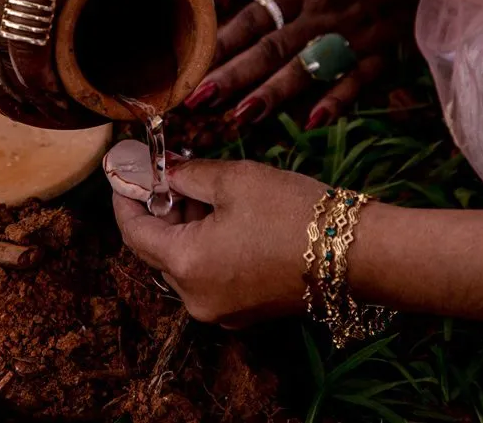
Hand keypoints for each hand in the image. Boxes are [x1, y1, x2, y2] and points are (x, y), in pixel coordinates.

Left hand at [110, 148, 326, 326]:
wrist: (357, 254)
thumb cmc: (294, 212)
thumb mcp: (235, 179)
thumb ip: (188, 174)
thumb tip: (165, 171)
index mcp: (186, 265)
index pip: (133, 232)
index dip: (125, 198)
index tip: (124, 171)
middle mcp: (195, 298)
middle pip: (157, 250)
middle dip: (157, 209)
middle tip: (165, 171)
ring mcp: (221, 311)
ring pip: (183, 263)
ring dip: (182, 226)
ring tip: (198, 186)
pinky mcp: (244, 312)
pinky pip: (208, 276)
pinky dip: (204, 246)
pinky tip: (219, 215)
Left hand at [185, 0, 416, 128]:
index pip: (252, 20)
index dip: (222, 43)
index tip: (191, 66)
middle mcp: (318, 17)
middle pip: (270, 48)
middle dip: (234, 75)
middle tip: (200, 99)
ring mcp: (348, 39)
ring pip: (307, 67)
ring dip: (274, 93)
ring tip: (241, 116)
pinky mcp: (376, 55)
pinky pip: (356, 80)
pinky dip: (337, 99)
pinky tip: (311, 122)